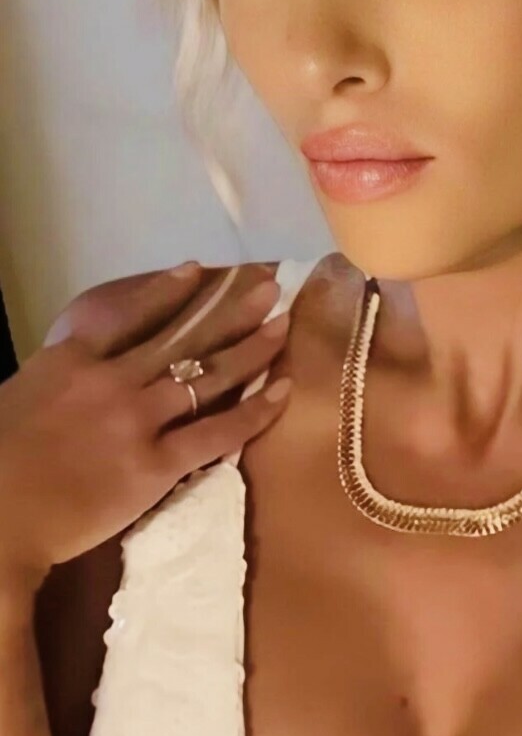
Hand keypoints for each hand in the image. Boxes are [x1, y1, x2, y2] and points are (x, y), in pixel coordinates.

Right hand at [0, 263, 291, 587]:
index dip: (168, 292)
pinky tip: (282, 391)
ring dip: (251, 348)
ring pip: (208, 376)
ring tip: (282, 327)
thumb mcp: (19, 395)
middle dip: (230, 309)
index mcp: (73, 359)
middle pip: (184, 337)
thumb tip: (78, 370)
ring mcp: (138, 420)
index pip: (131, 316)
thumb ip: (59, 376)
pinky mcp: (156, 465)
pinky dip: (255, 411)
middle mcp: (113, 380)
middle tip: (269, 288)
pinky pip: (218, 432)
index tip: (198, 271)